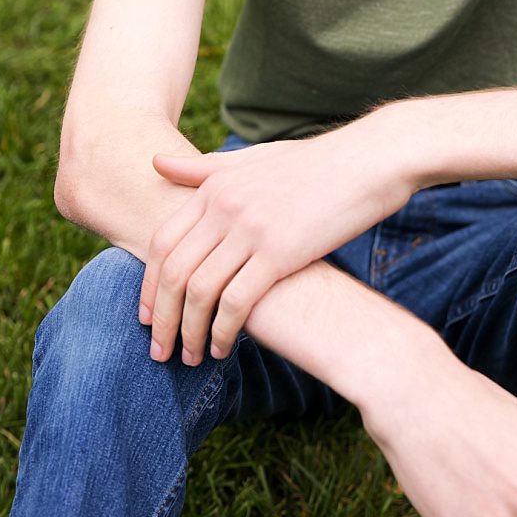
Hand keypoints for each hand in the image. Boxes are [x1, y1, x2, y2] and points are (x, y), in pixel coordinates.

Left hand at [140, 129, 412, 364]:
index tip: (147, 318)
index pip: (162, 243)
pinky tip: (224, 349)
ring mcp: (249, 229)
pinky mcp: (280, 252)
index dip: (148, 285)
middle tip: (159, 351)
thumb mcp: (251, 159)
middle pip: (173, 271)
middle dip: (162, 319)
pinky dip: (223, 331)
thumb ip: (202, 169)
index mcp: (212, 186)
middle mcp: (223, 206)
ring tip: (189, 358)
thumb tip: (155, 162)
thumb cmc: (312, 165)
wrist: (368, 161)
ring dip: (190, 332)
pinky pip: (236, 301)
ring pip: (199, 291)